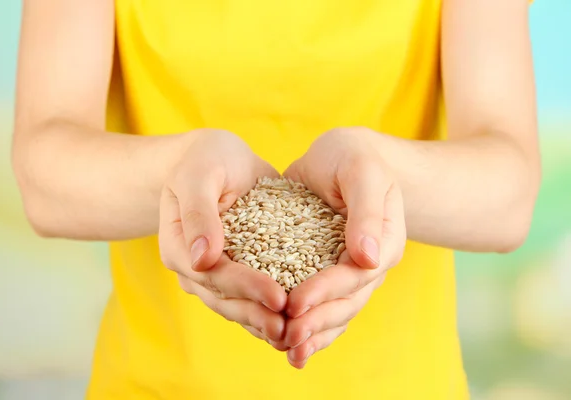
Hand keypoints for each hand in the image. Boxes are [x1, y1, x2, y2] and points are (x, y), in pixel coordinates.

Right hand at [158, 129, 287, 343]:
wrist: (214, 159)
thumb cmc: (204, 160)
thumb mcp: (199, 175)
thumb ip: (199, 213)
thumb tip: (204, 259)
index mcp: (179, 246)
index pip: (214, 274)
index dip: (247, 288)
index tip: (279, 297)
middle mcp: (193, 266)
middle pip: (225, 299)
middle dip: (258, 315)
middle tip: (292, 329)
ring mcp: (211, 273)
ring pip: (236, 306)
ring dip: (264, 323)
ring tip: (296, 335)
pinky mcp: (233, 270)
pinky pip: (249, 297)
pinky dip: (268, 311)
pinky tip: (294, 322)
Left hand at [282, 127, 406, 366]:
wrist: (345, 157)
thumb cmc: (356, 157)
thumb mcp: (362, 172)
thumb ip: (366, 211)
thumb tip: (369, 258)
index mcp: (384, 241)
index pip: (354, 275)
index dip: (325, 291)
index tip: (294, 304)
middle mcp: (369, 263)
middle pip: (346, 302)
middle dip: (316, 322)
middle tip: (286, 338)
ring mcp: (349, 270)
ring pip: (335, 311)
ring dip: (313, 333)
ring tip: (287, 351)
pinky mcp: (327, 270)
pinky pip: (321, 302)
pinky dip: (308, 323)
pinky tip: (288, 343)